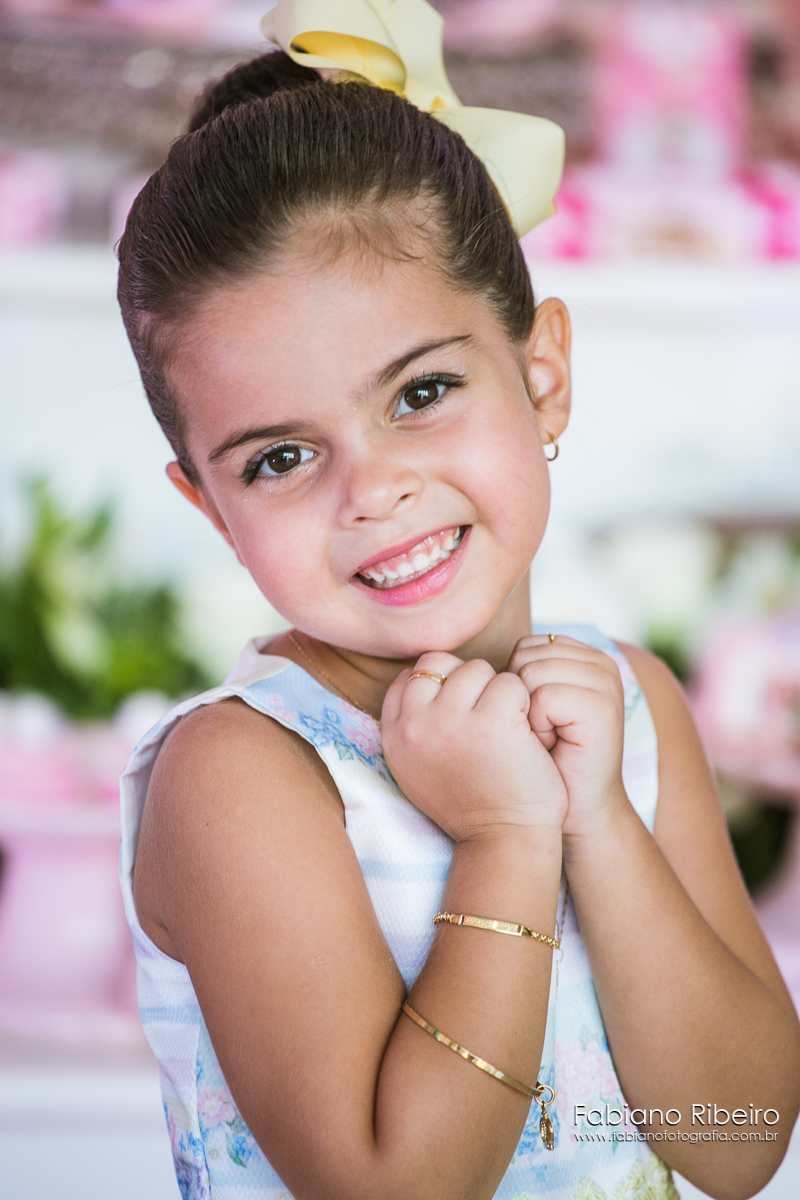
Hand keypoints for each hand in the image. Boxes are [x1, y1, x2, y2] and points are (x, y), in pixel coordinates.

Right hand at [381, 652, 567, 843]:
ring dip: (498, 693)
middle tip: (486, 723)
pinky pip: (511, 684)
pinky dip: (524, 704)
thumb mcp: (417, 766)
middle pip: (443, 663)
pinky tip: (523, 735)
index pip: (412, 674)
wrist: (502, 842)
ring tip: (505, 731)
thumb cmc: (469, 803)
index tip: (462, 715)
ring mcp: (451, 720)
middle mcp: (415, 724)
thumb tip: (421, 674)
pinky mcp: (492, 721)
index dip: (442, 685)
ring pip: (479, 669)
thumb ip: (411, 722)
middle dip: (469, 684)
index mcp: (393, 734)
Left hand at [506, 635, 627, 841]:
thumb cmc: (541, 763)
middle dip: (517, 698)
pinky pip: (544, 697)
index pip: (525, 646)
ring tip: (543, 740)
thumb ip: (515, 671)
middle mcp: (601, 662)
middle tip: (538, 734)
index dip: (513, 686)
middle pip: (526, 656)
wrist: (576, 811)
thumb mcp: (527, 706)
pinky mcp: (602, 705)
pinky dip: (538, 727)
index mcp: (585, 656)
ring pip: (531, 673)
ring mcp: (606, 682)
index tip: (533, 719)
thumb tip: (456, 657)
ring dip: (526, 714)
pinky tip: (550, 747)